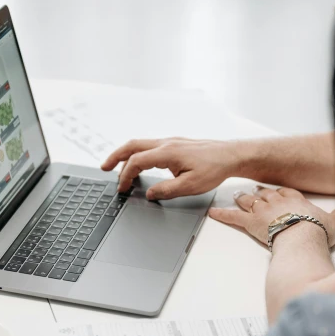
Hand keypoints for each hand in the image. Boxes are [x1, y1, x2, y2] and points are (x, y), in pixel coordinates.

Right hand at [101, 138, 237, 199]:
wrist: (231, 156)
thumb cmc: (214, 169)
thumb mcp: (190, 186)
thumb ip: (166, 191)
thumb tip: (149, 193)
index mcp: (167, 152)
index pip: (137, 161)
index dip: (125, 175)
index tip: (122, 188)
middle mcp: (166, 143)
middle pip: (132, 145)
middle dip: (115, 157)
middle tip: (103, 168)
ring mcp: (170, 142)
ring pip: (140, 144)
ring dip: (126, 155)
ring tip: (118, 168)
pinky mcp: (175, 145)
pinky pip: (150, 146)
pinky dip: (138, 154)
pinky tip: (140, 164)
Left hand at [209, 186, 334, 247]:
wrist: (303, 236)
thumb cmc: (317, 231)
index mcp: (296, 199)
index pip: (285, 192)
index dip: (279, 192)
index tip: (276, 191)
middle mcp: (277, 201)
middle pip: (264, 194)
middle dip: (258, 192)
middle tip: (253, 190)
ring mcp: (262, 210)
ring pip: (249, 200)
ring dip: (242, 198)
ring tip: (236, 196)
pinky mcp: (250, 222)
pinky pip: (232, 216)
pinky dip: (221, 214)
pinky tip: (212, 213)